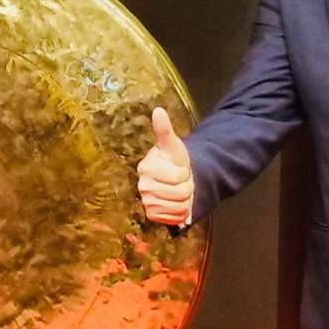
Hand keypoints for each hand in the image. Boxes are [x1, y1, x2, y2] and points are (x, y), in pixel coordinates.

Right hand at [137, 107, 193, 226]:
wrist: (176, 179)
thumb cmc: (173, 161)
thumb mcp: (172, 145)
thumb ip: (164, 129)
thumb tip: (158, 110)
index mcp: (146, 167)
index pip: (177, 176)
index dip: (184, 173)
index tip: (179, 169)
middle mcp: (142, 186)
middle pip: (179, 193)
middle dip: (186, 187)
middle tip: (180, 181)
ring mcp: (146, 202)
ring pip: (178, 206)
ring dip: (184, 200)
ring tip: (178, 191)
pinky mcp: (152, 215)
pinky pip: (174, 218)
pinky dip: (179, 212)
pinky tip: (175, 202)